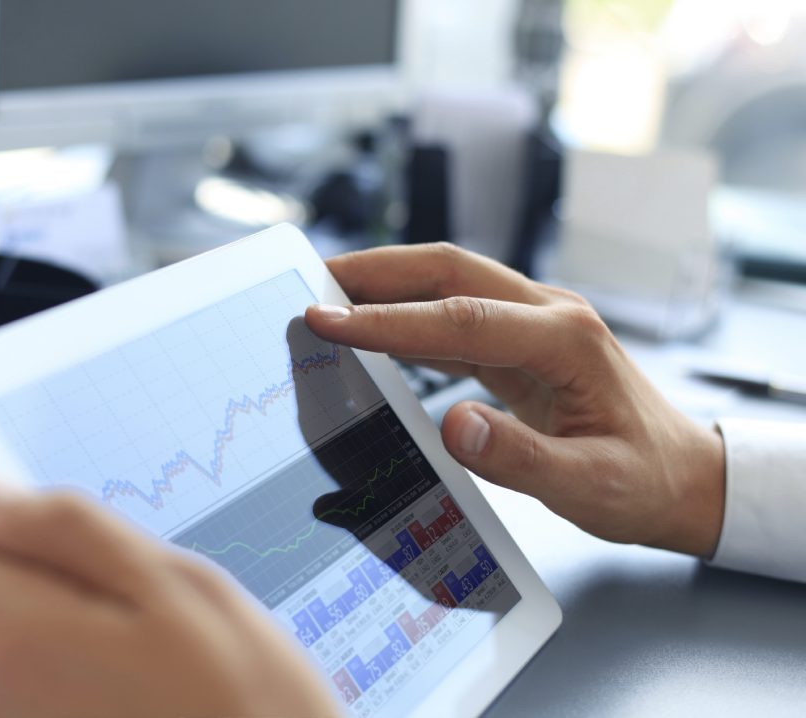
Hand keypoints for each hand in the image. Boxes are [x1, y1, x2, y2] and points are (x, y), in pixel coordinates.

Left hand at [0, 484, 341, 717]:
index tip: (59, 533)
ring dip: (82, 635)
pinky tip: (145, 693)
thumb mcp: (176, 583)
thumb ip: (65, 530)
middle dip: (64, 584)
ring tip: (156, 661)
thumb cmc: (245, 699)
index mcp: (23, 636)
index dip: (5, 519)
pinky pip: (42, 688)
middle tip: (147, 611)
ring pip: (25, 640)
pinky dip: (87, 680)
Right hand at [305, 243, 724, 557]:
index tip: (328, 320)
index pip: (460, 318)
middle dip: (376, 272)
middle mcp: (549, 313)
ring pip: (449, 281)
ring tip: (328, 296)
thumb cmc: (644, 481)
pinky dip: (408, 314)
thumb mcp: (590, 486)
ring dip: (388, 284)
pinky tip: (375, 327)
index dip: (388, 319)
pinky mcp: (522, 339)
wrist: (682, 476)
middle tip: (312, 282)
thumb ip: (520, 457)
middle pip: (449, 269)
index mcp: (566, 339)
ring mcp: (535, 321)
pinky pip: (455, 313)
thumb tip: (453, 426)